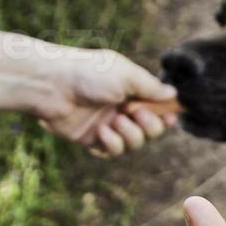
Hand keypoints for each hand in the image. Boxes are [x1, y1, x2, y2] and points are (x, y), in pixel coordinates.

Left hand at [31, 48, 179, 155]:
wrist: (52, 87)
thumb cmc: (88, 74)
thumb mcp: (125, 75)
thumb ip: (150, 87)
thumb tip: (173, 93)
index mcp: (131, 90)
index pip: (157, 106)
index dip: (167, 114)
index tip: (171, 118)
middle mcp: (122, 108)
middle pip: (152, 129)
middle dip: (150, 125)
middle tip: (137, 114)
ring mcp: (109, 125)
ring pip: (135, 143)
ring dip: (130, 135)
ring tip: (116, 121)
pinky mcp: (94, 140)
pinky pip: (114, 151)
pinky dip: (112, 143)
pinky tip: (101, 131)